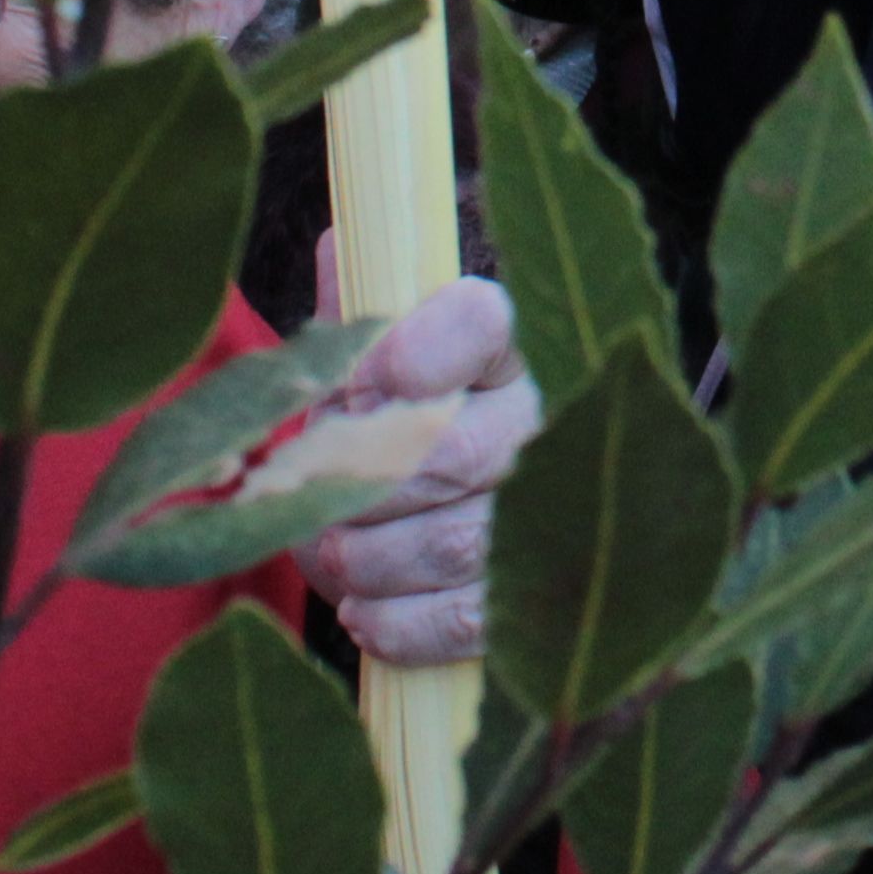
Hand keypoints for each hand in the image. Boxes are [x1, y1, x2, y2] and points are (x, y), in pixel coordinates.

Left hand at [295, 277, 533, 669]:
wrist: (468, 503)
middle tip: (315, 495)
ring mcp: (557, 516)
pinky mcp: (544, 599)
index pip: (480, 323)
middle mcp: (547, 422)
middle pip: (452, 454)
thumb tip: (337, 249)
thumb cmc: (407, 415)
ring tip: (332, 555)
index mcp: (506, 343)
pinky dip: (399, 624)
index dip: (417, 352)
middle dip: (361, 487)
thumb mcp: (380, 352)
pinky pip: (469, 621)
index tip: (365, 385)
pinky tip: (364, 611)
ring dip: (367, 559)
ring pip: (454, 545)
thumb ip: (358, 312)